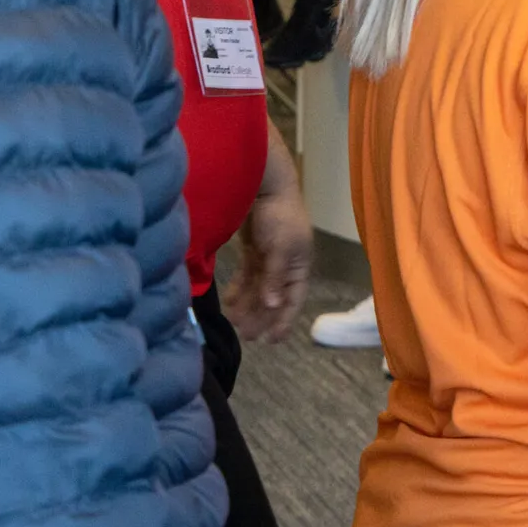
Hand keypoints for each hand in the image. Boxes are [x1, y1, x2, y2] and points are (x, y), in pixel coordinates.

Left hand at [221, 126, 311, 343]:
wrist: (265, 185)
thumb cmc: (279, 217)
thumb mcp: (280, 248)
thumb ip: (275, 277)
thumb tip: (274, 305)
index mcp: (300, 265)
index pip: (294, 299)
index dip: (285, 321)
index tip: (272, 341)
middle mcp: (286, 265)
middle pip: (275, 297)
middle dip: (262, 317)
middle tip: (247, 337)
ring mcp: (270, 257)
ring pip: (259, 289)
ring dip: (249, 305)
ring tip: (235, 323)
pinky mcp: (255, 250)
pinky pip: (248, 276)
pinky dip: (239, 289)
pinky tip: (228, 302)